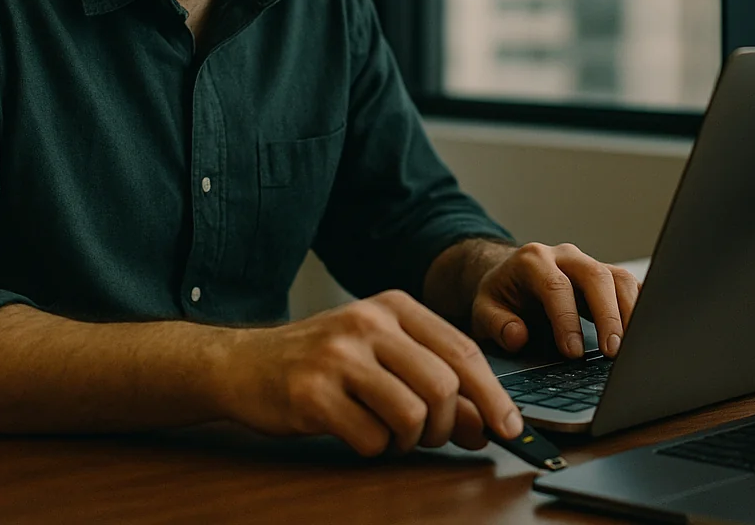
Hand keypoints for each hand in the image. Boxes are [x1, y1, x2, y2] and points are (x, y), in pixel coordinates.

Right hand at [215, 289, 521, 455]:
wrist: (245, 364)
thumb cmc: (324, 361)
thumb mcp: (383, 356)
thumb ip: (433, 380)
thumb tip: (484, 422)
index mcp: (395, 305)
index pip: (463, 351)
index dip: (493, 395)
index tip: (510, 428)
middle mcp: (369, 322)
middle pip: (443, 385)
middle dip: (447, 425)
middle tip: (432, 437)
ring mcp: (339, 355)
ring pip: (412, 413)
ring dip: (410, 441)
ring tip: (390, 435)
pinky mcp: (312, 392)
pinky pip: (371, 438)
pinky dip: (375, 449)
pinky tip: (358, 434)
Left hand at [470, 242, 640, 360]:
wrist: (510, 278)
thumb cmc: (501, 297)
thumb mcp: (483, 311)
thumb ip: (496, 323)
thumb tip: (518, 336)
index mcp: (533, 260)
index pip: (556, 286)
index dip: (567, 320)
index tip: (573, 352)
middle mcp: (565, 256)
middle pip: (596, 276)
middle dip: (608, 315)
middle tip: (612, 352)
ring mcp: (589, 264)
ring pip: (619, 278)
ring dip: (630, 312)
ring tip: (632, 347)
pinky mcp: (607, 276)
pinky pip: (630, 286)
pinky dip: (640, 307)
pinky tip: (643, 333)